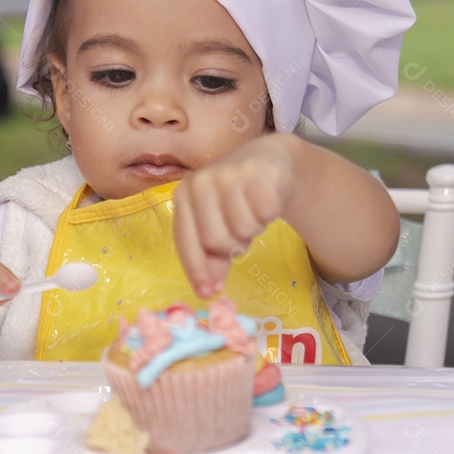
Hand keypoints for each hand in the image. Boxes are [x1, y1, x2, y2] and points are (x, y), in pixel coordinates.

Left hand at [173, 134, 296, 297]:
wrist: (268, 160)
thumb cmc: (235, 197)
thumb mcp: (217, 223)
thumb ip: (210, 255)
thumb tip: (210, 289)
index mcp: (185, 194)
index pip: (185, 240)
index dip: (196, 270)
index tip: (206, 293)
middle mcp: (203, 181)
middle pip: (216, 242)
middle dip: (232, 245)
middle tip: (240, 229)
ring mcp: (231, 175)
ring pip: (242, 231)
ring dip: (252, 229)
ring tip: (252, 211)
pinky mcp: (260, 174)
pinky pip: (264, 215)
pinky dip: (267, 215)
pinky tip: (266, 201)